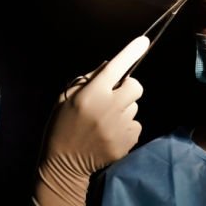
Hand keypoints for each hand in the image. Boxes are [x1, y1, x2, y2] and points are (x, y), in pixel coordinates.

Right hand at [44, 36, 148, 175]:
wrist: (65, 163)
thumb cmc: (62, 125)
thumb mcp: (65, 98)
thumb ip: (88, 80)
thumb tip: (110, 65)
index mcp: (92, 95)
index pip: (116, 68)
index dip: (131, 52)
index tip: (143, 42)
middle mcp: (110, 109)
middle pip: (136, 87)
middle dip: (128, 88)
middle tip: (113, 97)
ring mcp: (120, 127)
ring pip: (135, 108)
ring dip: (124, 110)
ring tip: (106, 121)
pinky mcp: (128, 142)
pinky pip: (135, 126)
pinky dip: (126, 127)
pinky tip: (110, 134)